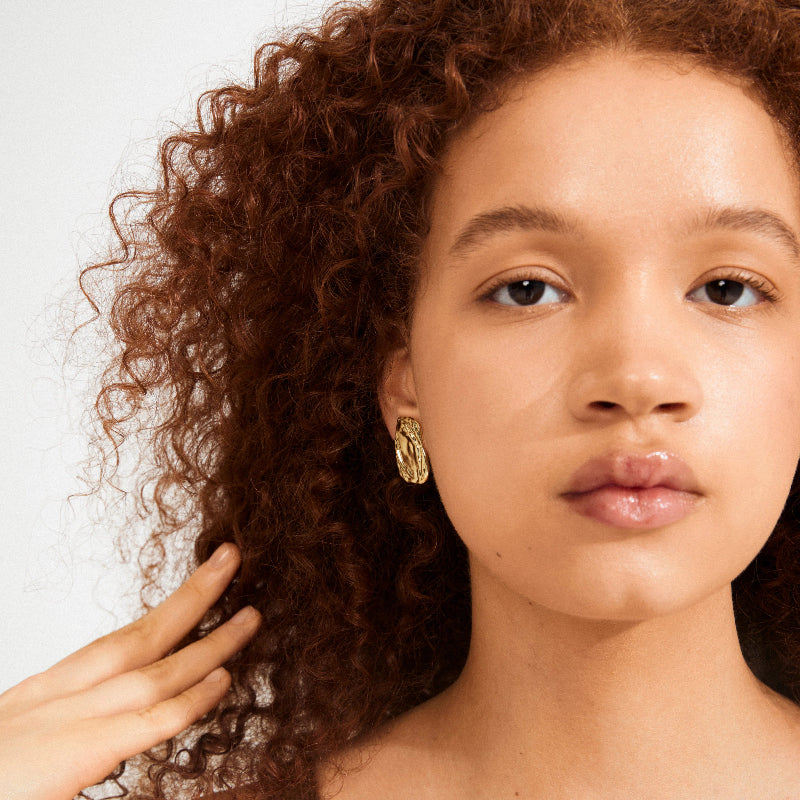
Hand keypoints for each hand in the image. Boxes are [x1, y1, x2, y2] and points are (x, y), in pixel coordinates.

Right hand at [0, 544, 259, 799]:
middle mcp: (55, 698)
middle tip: (230, 561)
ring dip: (207, 640)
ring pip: (152, 670)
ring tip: (250, 618)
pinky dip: (187, 699)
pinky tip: (221, 679)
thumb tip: (128, 723)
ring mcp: (63, 723)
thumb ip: (82, 727)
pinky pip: (145, 722)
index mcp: (48, 693)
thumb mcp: (30, 742)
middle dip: (192, 596)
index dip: (167, 608)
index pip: (118, 639)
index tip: (203, 581)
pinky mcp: (71, 756)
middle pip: (138, 634)